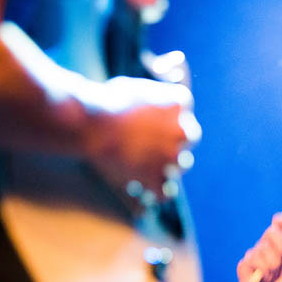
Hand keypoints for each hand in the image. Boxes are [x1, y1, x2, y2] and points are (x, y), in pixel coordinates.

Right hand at [85, 76, 200, 196]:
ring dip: (168, 165)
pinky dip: (157, 193)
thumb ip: (152, 97)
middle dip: (175, 139)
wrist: (91, 125)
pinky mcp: (155, 178)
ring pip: (182, 165)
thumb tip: (154, 103)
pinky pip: (165, 192)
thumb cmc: (106, 100)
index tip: (156, 116)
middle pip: (190, 137)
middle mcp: (182, 130)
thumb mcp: (135, 88)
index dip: (170, 114)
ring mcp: (171, 157)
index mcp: (179, 102)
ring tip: (148, 163)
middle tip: (158, 141)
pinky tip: (147, 191)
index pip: (184, 109)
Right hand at [237, 213, 281, 281]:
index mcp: (280, 246)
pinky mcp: (243, 267)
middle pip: (270, 231)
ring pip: (262, 248)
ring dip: (272, 265)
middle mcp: (266, 248)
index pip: (279, 224)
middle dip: (280, 245)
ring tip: (272, 277)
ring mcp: (254, 257)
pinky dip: (260, 271)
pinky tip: (262, 280)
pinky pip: (251, 259)